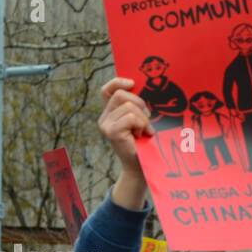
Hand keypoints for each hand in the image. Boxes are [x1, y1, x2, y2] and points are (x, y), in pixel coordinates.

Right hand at [98, 77, 151, 208]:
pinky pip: (131, 117)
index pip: (108, 90)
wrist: (141, 168)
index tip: (133, 83)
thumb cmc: (144, 144)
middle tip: (147, 119)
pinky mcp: (111, 132)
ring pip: (129, 106)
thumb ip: (136, 107)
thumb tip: (142, 88)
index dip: (119, 82)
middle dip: (139, 103)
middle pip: (121, 94)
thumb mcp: (140, 122)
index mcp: (110, 112)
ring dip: (143, 119)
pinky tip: (143, 135)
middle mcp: (104, 117)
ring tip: (145, 131)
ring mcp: (106, 125)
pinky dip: (142, 125)